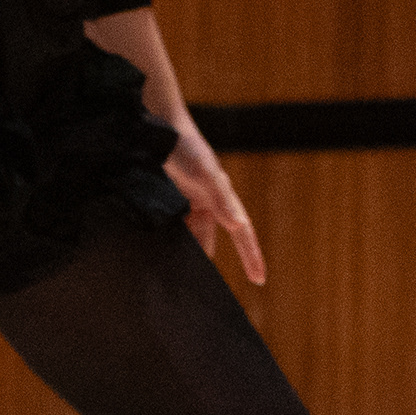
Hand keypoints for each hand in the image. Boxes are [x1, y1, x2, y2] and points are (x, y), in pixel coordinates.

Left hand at [163, 115, 264, 285]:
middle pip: (209, 240)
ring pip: (188, 236)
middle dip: (205, 262)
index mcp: (222, 199)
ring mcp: (188, 203)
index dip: (252, 256)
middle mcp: (208, 204)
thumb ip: (222, 199)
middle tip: (199, 287)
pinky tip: (155, 249)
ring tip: (172, 272)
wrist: (159, 127)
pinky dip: (165, 238)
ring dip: (182, 251)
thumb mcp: (206, 173)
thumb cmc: (187, 146)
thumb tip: (240, 225)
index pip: (243, 233)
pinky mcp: (170, 201)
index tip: (259, 279)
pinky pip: (172, 226)